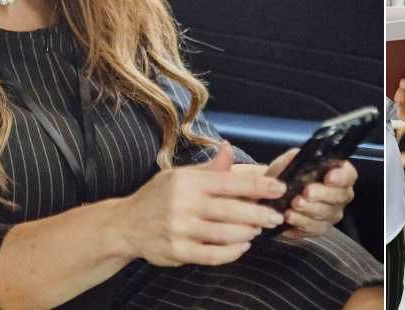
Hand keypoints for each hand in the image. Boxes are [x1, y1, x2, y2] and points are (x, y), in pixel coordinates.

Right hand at [115, 143, 286, 266]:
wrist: (125, 224)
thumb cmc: (158, 197)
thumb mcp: (180, 175)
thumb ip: (209, 169)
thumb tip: (229, 150)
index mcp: (189, 182)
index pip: (231, 182)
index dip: (259, 185)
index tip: (280, 188)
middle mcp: (185, 204)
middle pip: (232, 210)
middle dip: (260, 213)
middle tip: (277, 216)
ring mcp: (180, 229)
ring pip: (225, 233)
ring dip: (248, 232)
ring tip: (259, 229)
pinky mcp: (178, 251)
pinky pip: (212, 255)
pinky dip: (232, 252)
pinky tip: (242, 246)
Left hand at [261, 149, 357, 238]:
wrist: (273, 199)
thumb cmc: (284, 180)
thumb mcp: (285, 165)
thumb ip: (291, 158)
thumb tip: (296, 155)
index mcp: (337, 174)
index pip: (348, 175)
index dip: (341, 177)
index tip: (328, 177)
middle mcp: (339, 195)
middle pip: (340, 196)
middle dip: (322, 194)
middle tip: (306, 192)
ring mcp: (331, 213)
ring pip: (327, 214)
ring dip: (309, 209)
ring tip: (293, 205)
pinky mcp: (320, 228)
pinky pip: (314, 228)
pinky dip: (300, 223)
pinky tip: (290, 217)